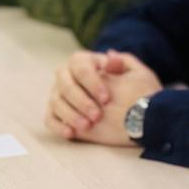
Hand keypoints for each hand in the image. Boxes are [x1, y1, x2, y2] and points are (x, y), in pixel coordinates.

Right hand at [45, 49, 160, 145]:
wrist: (138, 113)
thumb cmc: (137, 91)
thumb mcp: (138, 75)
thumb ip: (125, 63)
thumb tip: (110, 55)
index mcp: (85, 62)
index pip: (80, 66)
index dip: (92, 82)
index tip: (107, 98)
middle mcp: (68, 76)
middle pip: (66, 85)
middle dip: (82, 101)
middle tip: (98, 116)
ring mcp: (60, 94)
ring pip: (57, 102)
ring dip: (72, 115)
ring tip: (88, 126)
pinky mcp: (57, 113)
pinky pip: (50, 119)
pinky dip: (59, 126)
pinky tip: (72, 133)